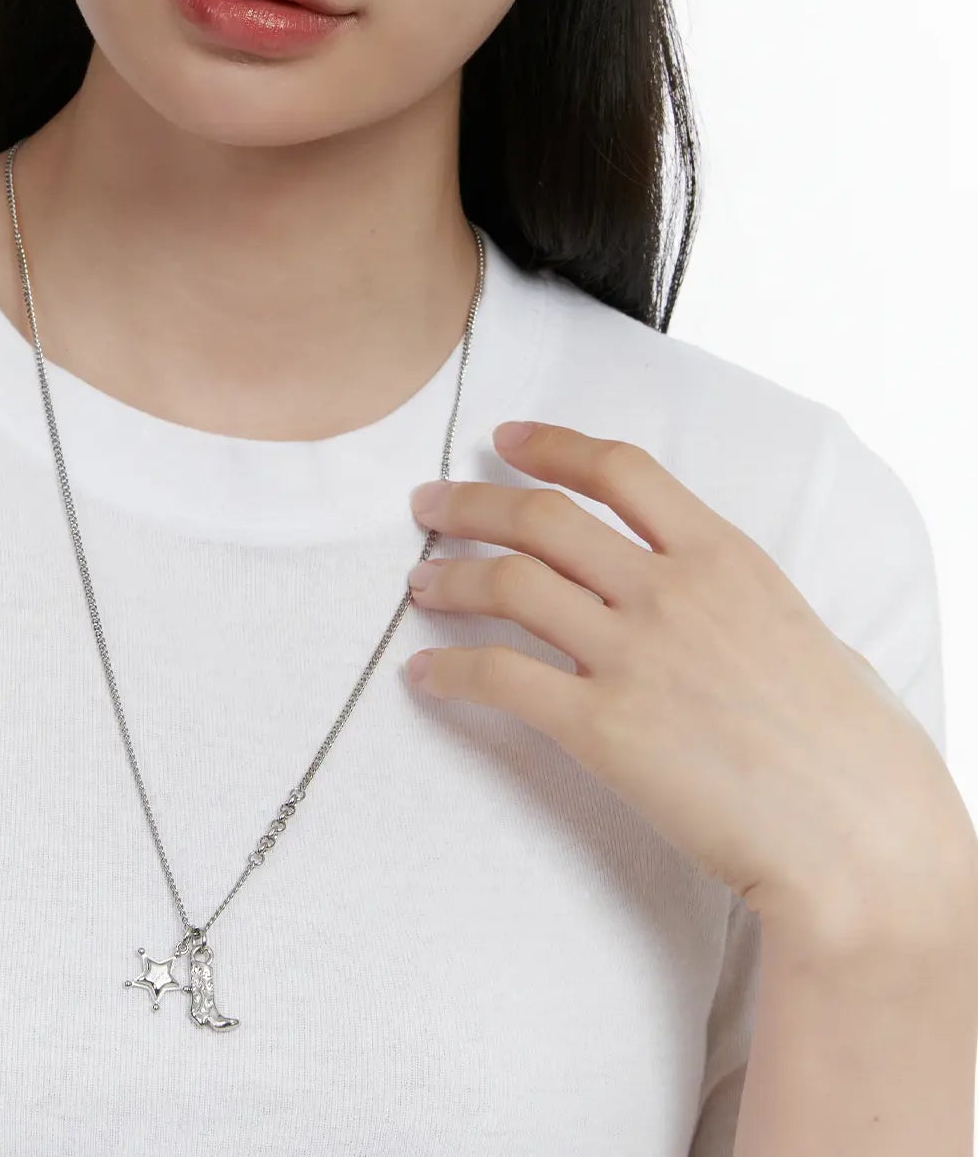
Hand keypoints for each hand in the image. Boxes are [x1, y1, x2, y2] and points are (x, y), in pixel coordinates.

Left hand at [405, 421, 977, 953]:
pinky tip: (425, 679)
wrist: (857, 837)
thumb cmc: (854, 748)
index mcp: (724, 557)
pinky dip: (450, 674)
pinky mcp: (602, 729)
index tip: (505, 440)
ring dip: (449, 578)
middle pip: (542, 517)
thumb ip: (740, 599)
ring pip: (509, 584)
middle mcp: (670, 590)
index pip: (618, 471)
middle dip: (472, 503)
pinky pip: (502, 680)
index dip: (551, 446)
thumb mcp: (805, 632)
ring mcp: (632, 655)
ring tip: (420, 584)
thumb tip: (712, 598)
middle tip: (430, 504)